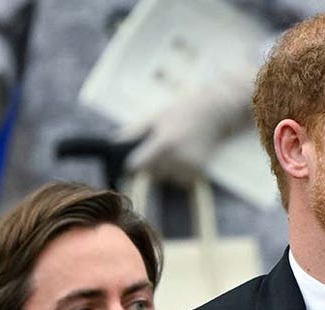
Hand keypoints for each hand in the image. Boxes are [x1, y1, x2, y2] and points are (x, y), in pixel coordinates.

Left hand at [122, 74, 251, 184]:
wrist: (213, 114)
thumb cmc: (179, 113)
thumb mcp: (152, 118)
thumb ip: (131, 133)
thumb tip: (111, 146)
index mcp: (163, 144)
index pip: (137, 166)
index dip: (132, 165)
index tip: (131, 163)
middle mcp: (178, 158)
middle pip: (152, 174)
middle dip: (151, 166)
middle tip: (160, 148)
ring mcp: (191, 167)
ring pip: (167, 179)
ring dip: (166, 171)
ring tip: (174, 151)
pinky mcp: (200, 172)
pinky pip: (180, 181)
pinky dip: (179, 173)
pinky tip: (184, 157)